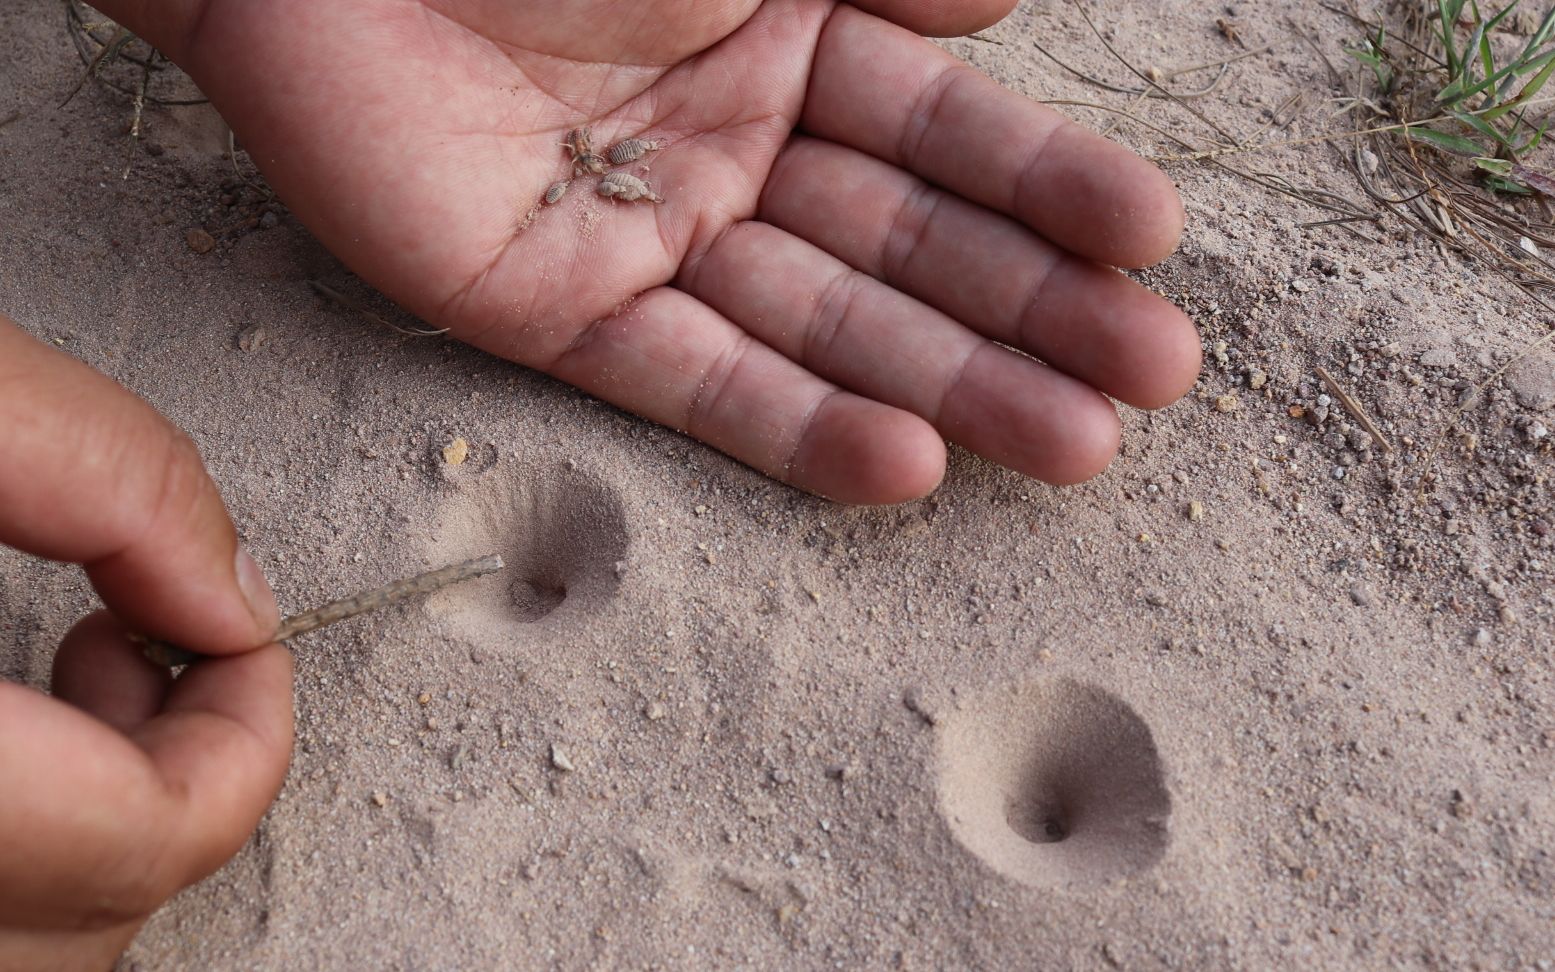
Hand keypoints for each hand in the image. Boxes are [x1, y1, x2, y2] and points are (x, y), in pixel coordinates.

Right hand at [0, 318, 291, 970]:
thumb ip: (104, 476)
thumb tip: (231, 591)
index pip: (148, 837)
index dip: (246, 731)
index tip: (244, 636)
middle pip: (103, 913)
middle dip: (183, 775)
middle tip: (154, 646)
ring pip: (45, 936)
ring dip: (105, 816)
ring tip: (78, 673)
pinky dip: (36, 835)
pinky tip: (17, 718)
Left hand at [114, 0, 1198, 502]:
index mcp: (787, 37)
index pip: (943, 130)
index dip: (1049, 187)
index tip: (1154, 244)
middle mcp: (731, 146)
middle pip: (901, 247)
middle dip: (1028, 312)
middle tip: (1147, 380)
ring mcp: (646, 235)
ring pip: (819, 328)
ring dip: (946, 389)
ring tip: (1072, 448)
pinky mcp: (552, 310)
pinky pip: (689, 380)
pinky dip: (794, 427)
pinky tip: (907, 470)